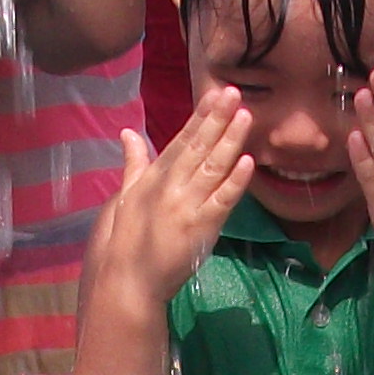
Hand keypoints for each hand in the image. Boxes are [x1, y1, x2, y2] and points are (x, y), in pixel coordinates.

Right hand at [89, 87, 259, 306]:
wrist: (128, 280)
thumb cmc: (125, 241)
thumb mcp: (125, 196)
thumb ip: (134, 163)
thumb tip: (128, 133)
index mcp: (154, 177)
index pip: (181, 140)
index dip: (199, 117)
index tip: (215, 95)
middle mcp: (171, 187)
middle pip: (199, 147)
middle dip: (217, 119)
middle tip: (234, 93)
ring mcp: (187, 206)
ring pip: (213, 168)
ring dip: (231, 141)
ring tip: (246, 116)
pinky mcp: (201, 228)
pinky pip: (222, 201)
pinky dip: (235, 181)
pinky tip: (248, 162)